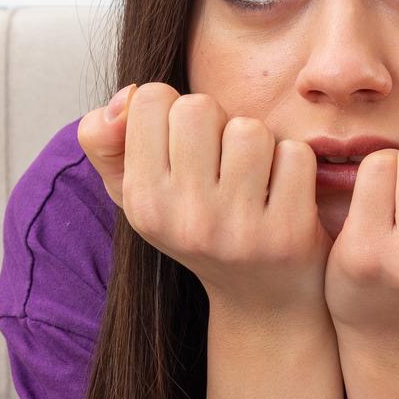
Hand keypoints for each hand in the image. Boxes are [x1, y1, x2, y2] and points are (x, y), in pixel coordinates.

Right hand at [77, 82, 332, 320]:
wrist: (261, 302)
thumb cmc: (196, 229)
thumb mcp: (137, 191)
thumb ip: (103, 139)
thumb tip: (126, 96)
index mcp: (142, 201)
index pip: (150, 98)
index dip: (175, 110)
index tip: (186, 146)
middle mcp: (184, 218)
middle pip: (199, 107)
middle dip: (217, 122)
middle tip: (224, 161)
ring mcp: (236, 229)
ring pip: (249, 129)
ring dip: (259, 144)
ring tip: (254, 177)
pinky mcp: (286, 234)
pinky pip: (294, 155)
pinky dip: (295, 166)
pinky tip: (283, 194)